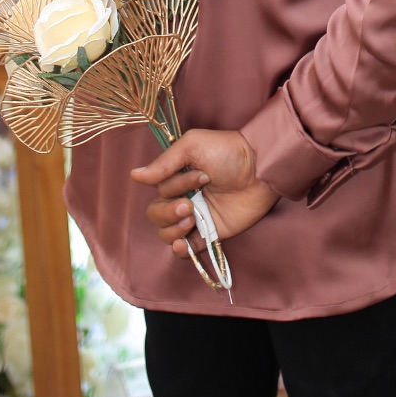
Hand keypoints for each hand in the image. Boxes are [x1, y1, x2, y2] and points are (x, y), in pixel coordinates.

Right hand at [131, 128, 278, 257]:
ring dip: (173, 229)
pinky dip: (180, 250)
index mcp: (178, 176)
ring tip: (193, 219)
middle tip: (190, 204)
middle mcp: (184, 196)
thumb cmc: (228, 151)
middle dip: (168, 212)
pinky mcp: (210, 233)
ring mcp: (197, 216)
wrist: (261, 170)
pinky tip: (182, 244)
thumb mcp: (193, 146)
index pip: (157, 191)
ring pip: (166, 232)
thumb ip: (164, 163)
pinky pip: (187, 249)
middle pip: (156, 214)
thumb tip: (134, 175)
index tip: (198, 178)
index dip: (171, 188)